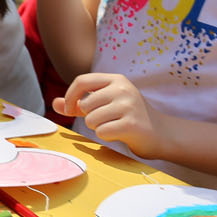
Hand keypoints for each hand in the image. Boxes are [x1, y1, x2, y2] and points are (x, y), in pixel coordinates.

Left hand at [54, 73, 172, 159]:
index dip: (71, 96)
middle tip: (104, 120)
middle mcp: (122, 89)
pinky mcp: (131, 124)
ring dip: (97, 127)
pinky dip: (106, 136)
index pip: (82, 81)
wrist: (160, 133)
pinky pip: (102, 132)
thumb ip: (78, 104)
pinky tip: (120, 133)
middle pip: (85, 104)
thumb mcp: (104, 104)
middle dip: (88, 117)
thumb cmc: (127, 117)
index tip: (72, 109)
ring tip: (113, 126)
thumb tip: (56, 103)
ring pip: (91, 119)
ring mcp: (128, 105)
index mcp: (115, 79)